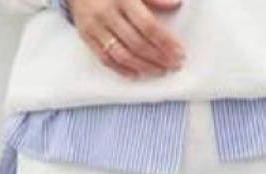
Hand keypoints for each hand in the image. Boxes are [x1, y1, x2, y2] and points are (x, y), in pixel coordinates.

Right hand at [67, 0, 185, 79]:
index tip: (178, 52)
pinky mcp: (86, 36)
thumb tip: (176, 4)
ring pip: (122, 54)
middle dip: (158, 57)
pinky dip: (121, 70)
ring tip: (159, 71)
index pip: (148, 26)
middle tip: (173, 65)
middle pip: (137, 43)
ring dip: (143, 66)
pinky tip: (136, 74)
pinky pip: (105, 58)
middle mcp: (108, 13)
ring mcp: (95, 27)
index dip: (165, 42)